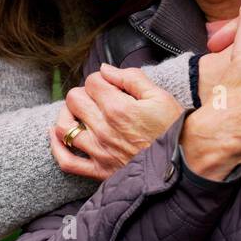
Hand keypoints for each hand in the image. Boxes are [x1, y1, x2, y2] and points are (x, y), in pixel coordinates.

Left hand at [50, 65, 183, 180]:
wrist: (184, 165)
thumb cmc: (174, 130)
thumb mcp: (159, 96)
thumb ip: (131, 78)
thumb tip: (106, 69)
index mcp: (118, 108)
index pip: (92, 81)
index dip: (100, 79)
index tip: (110, 85)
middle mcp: (104, 129)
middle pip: (74, 99)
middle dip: (83, 93)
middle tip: (97, 98)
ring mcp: (99, 151)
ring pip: (64, 127)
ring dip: (67, 115)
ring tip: (78, 112)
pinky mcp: (99, 170)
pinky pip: (67, 162)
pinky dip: (57, 148)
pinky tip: (56, 136)